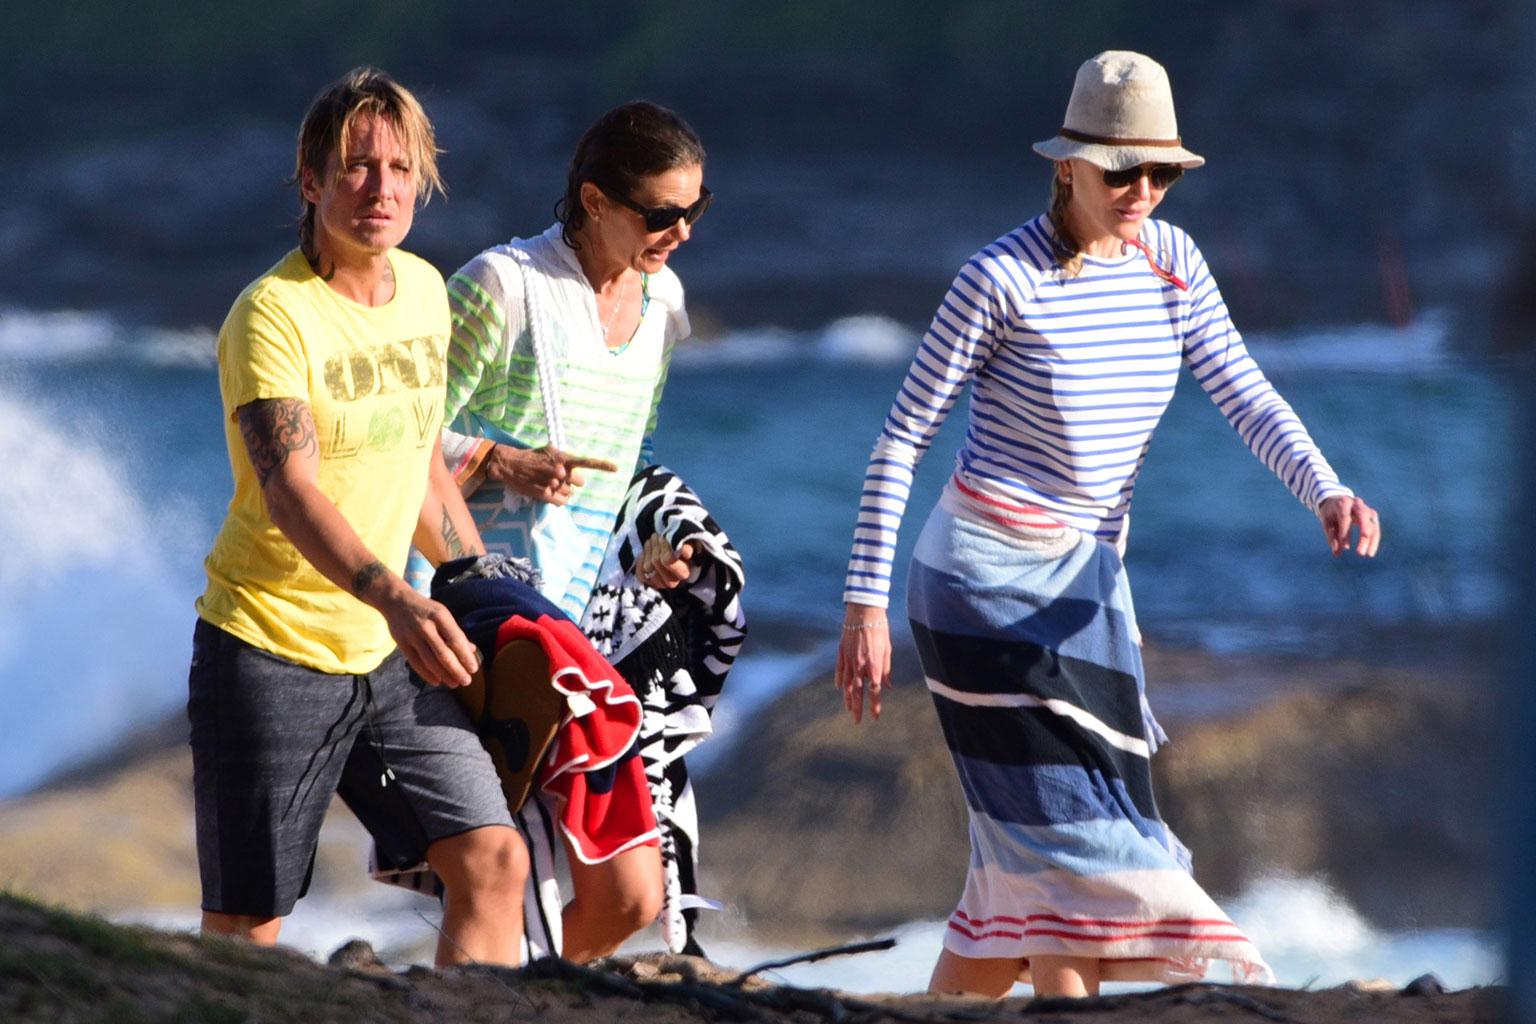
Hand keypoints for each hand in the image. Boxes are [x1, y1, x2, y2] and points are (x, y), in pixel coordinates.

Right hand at [376, 584, 482, 687]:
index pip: (456, 640)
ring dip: (444, 675)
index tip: (474, 669)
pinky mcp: (402, 644)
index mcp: (440, 616)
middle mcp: (426, 626)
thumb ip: (456, 632)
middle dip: (457, 670)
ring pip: (430, 661)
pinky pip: (416, 663)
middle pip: (444, 654)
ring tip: (454, 683)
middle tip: (466, 681)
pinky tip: (437, 681)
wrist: (396, 601)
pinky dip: (427, 674)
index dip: (466, 657)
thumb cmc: (426, 610)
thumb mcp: (443, 614)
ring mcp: (412, 636)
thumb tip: (472, 650)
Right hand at [484, 444, 618, 505]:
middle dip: (571, 481)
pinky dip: (558, 499)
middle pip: (579, 483)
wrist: (511, 464)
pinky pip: (562, 502)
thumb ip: (565, 458)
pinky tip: (549, 492)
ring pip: (570, 494)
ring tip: (549, 483)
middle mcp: (560, 471)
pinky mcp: (545, 495)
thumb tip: (575, 469)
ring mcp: (553, 484)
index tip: (616, 468)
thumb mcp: (550, 451)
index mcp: (563, 458)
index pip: (586, 461)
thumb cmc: (532, 456)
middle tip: (559, 477)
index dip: (602, 465)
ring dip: (563, 490)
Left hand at [635, 533, 694, 589]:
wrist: (673, 554)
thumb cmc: (681, 547)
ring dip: (648, 551)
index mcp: (684, 572)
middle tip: (656, 536)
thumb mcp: (688, 544)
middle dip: (655, 546)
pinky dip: (641, 561)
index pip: (668, 560)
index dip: (663, 546)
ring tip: (651, 541)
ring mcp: (660, 584)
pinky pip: (640, 573)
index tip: (663, 537)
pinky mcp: (650, 583)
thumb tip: (685, 551)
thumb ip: (688, 546)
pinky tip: (645, 553)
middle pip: (656, 561)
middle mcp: (672, 582)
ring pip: (647, 566)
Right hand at [835, 603, 891, 723]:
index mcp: (874, 665)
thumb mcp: (887, 649)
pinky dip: (840, 681)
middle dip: (858, 708)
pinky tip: (840, 689)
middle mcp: (860, 665)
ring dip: (848, 699)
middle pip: (858, 692)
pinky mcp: (841, 652)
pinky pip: (840, 671)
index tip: (875, 716)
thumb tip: (887, 685)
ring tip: (848, 710)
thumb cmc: (879, 628)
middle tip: (857, 721)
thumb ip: (887, 669)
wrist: (864, 610)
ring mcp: (848, 659)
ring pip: (847, 684)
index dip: (875, 705)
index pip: (874, 691)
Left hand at [1319, 495, 1381, 557]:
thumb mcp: (1327, 523)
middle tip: (1363, 544)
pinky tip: (1370, 553)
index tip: (1345, 547)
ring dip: (1371, 540)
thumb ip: (1331, 536)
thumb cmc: (1331, 514)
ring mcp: (1367, 509)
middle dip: (1364, 530)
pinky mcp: (1373, 516)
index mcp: (1343, 502)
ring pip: (1372, 523)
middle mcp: (1357, 503)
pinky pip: (1375, 529)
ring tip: (1368, 554)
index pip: (1345, 516)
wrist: (1337, 502)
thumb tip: (1336, 553)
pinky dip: (1374, 541)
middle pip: (1363, 515)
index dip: (1345, 531)